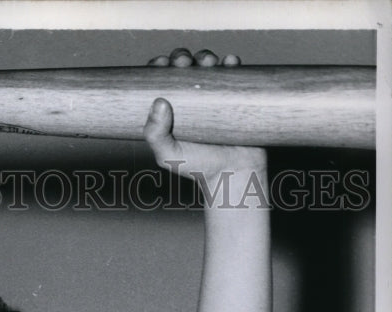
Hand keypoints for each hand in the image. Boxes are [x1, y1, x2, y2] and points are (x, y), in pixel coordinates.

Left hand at [143, 48, 265, 189]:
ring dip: (205, 57)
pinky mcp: (235, 95)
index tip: (160, 63)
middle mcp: (191, 97)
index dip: (159, 66)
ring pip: (208, 65)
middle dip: (182, 57)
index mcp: (171, 107)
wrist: (232, 173)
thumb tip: (158, 103)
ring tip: (207, 63)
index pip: (161, 79)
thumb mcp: (168, 154)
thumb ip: (156, 135)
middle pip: (184, 66)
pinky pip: (234, 72)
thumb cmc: (197, 166)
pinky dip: (231, 63)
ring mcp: (214, 95)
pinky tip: (229, 63)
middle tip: (183, 63)